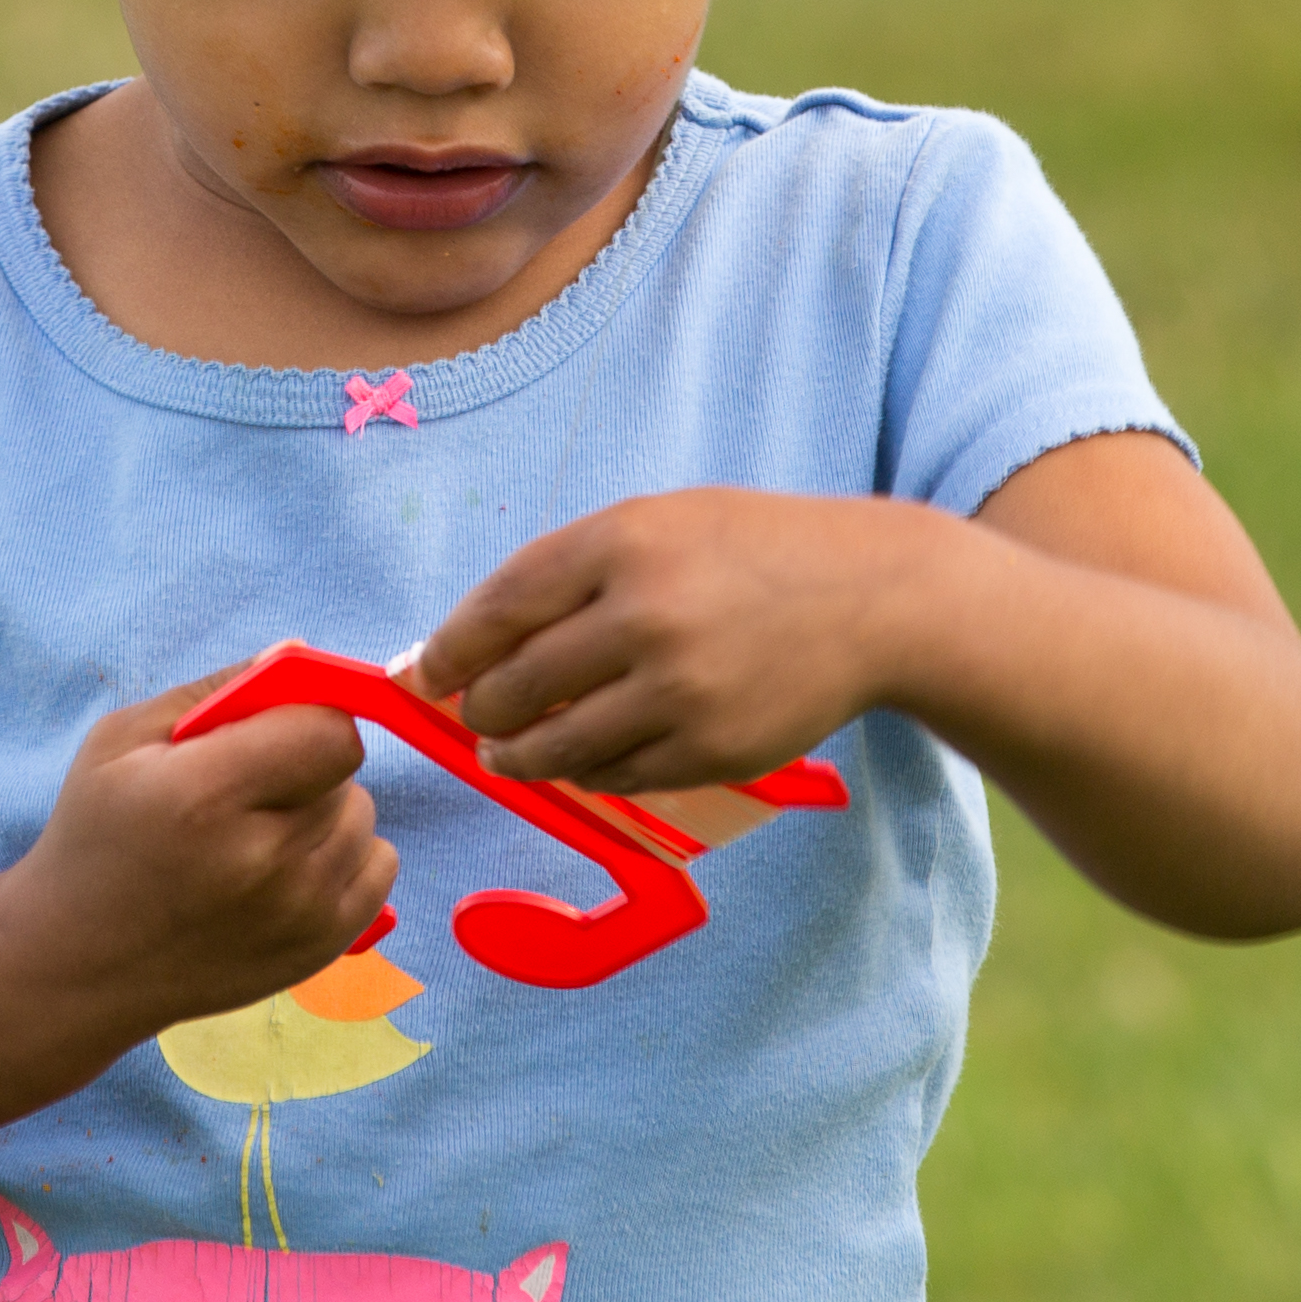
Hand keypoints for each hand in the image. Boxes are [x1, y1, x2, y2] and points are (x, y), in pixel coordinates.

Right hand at [4, 670, 399, 1030]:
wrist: (77, 965)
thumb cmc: (96, 837)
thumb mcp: (122, 741)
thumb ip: (217, 690)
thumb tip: (298, 652)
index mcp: (204, 797)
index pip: (328, 731)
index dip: (305, 719)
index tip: (270, 731)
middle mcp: (260, 861)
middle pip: (345, 774)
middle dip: (304, 766)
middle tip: (245, 791)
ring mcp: (296, 914)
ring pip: (365, 819)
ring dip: (325, 814)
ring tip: (259, 833)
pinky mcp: (319, 951)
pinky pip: (380, 869)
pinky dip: (346, 858)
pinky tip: (287, 867)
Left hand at [417, 489, 941, 793]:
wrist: (872, 600)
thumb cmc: (753, 553)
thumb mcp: (661, 524)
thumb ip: (571, 573)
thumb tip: (471, 642)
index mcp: (622, 544)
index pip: (499, 608)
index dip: (450, 650)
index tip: (428, 672)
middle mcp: (644, 616)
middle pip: (515, 686)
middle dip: (481, 709)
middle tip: (475, 714)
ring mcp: (677, 691)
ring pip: (555, 748)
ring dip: (517, 757)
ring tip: (509, 752)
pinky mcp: (707, 750)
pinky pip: (615, 776)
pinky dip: (588, 772)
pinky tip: (586, 757)